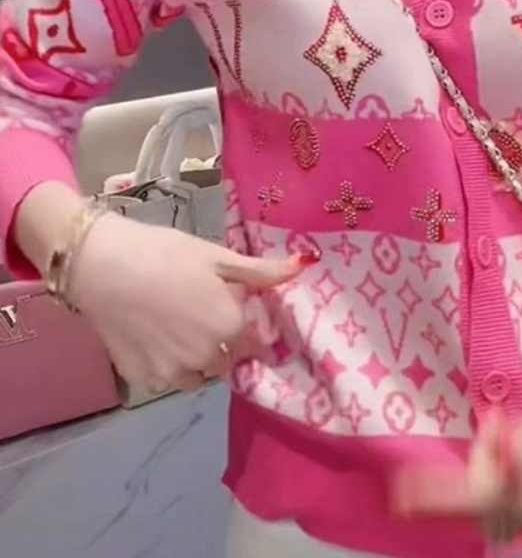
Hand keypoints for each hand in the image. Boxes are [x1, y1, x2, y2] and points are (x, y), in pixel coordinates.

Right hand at [67, 212, 318, 393]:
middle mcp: (206, 359)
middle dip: (222, 343)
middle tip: (202, 314)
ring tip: (180, 324)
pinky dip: (168, 364)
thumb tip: (306, 266)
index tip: (236, 312)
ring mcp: (172, 374)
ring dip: (198, 358)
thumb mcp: (218, 256)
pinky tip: (156, 335)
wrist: (102, 266)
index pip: (254, 344)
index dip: (247, 328)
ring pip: (198, 375)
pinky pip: (168, 379)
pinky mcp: (143, 379)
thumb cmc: (166, 254)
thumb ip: (262, 271)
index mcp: (230, 328)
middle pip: (226, 361)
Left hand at [395, 339, 521, 552]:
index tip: (403, 491)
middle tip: (493, 425)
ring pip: (513, 513)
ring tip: (507, 431)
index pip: (487, 504)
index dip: (442, 499)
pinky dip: (515, 483)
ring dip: (494, 478)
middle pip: (497, 513)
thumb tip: (487, 459)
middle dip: (477, 474)